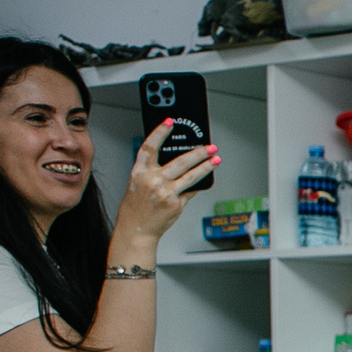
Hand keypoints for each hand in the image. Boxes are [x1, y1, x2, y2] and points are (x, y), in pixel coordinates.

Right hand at [111, 122, 217, 252]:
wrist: (136, 230)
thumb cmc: (136, 208)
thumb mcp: (138, 185)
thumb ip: (154, 173)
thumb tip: (180, 165)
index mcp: (139, 172)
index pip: (149, 147)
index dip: (159, 133)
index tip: (169, 122)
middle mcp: (152, 180)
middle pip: (179, 161)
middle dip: (197, 153)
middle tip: (209, 147)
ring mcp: (165, 192)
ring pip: (191, 176)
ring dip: (206, 167)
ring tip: (216, 159)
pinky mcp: (175, 204)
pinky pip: (190, 192)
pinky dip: (196, 187)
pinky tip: (203, 182)